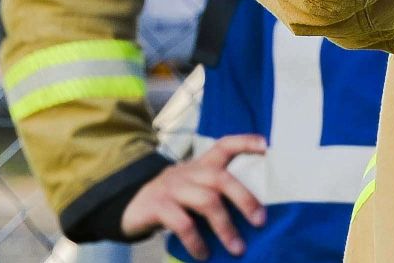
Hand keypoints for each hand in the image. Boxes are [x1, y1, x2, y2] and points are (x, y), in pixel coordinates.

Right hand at [119, 134, 268, 257]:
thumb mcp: (193, 190)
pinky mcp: (157, 205)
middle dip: (245, 199)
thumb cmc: (172, 201)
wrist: (128, 207)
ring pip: (206, 202)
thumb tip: (251, 218)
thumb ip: (215, 194)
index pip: (224, 145)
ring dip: (225, 227)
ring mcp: (172, 187)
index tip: (266, 145)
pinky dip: (196, 241)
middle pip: (221, 178)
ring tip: (237, 249)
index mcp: (200, 166)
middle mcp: (188, 172)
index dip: (245, 142)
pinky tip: (204, 254)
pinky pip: (183, 224)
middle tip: (260, 222)